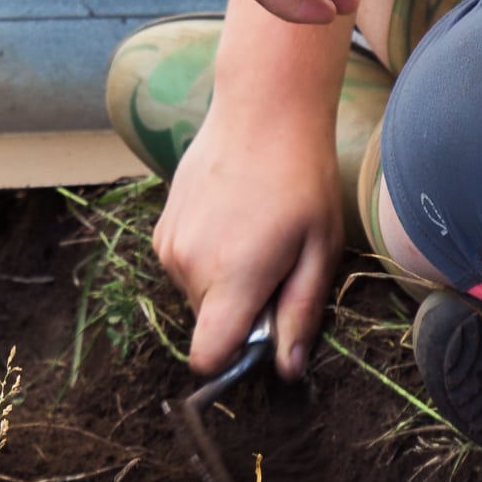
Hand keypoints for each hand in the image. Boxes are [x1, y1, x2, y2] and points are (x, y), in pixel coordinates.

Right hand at [156, 96, 345, 379]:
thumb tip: (287, 369)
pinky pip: (184, 265)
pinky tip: (233, 219)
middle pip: (208, 325)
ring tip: (256, 235)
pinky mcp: (161, 224)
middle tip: (276, 265)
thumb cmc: (301, 179)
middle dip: (240, 311)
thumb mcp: (319, 251)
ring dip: (224, 282)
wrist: (261, 111)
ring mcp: (168, 243)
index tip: (263, 332)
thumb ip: (299, 314)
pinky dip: (207, 257)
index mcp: (231, 278)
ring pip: (197, 294)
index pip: (207, 357)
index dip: (234, 360)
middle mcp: (188, 266)